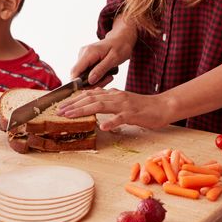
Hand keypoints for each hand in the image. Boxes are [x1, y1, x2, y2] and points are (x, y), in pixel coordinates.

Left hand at [57, 88, 171, 131]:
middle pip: (91, 99)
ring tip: (71, 116)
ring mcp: (124, 105)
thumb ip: (109, 100)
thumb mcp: (122, 101)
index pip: (90, 95)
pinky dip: (112, 121)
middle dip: (73, 105)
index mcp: (113, 94)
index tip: (62, 106)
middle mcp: (116, 96)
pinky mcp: (134, 114)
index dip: (74, 100)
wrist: (162, 106)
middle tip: (59, 111)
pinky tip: (103, 126)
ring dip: (84, 110)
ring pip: (101, 105)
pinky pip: (121, 118)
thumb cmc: (143, 107)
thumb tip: (94, 98)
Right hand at [70, 18, 136, 84]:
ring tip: (109, 77)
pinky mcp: (86, 59)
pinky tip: (106, 74)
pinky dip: (95, 76)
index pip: (75, 71)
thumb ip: (101, 69)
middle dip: (91, 83)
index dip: (79, 84)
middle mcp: (83, 53)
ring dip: (95, 80)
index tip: (92, 89)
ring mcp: (83, 56)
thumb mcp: (114, 58)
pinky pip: (86, 72)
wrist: (121, 38)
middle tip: (108, 80)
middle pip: (78, 76)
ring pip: (82, 75)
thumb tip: (90, 80)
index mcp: (88, 52)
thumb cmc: (120, 46)